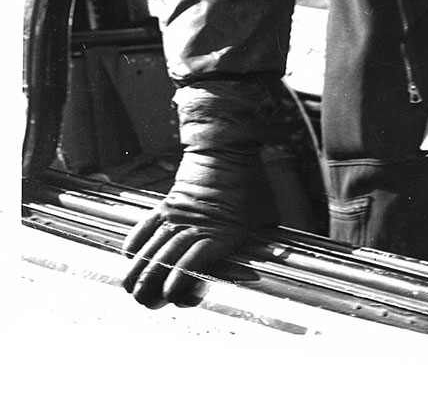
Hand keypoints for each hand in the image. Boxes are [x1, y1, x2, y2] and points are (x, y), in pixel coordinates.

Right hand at [121, 82, 278, 307]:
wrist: (229, 150)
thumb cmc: (251, 185)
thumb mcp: (265, 217)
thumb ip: (263, 245)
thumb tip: (271, 266)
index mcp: (219, 235)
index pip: (188, 268)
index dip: (176, 288)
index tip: (173, 297)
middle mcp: (192, 227)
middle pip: (161, 265)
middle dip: (152, 290)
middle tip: (153, 301)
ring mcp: (175, 216)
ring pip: (147, 251)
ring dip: (137, 274)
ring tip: (133, 289)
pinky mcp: (165, 205)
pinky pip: (142, 228)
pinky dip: (134, 245)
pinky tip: (131, 258)